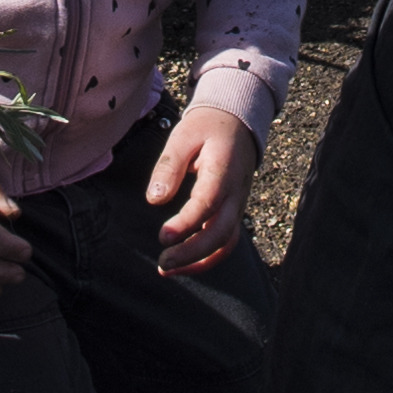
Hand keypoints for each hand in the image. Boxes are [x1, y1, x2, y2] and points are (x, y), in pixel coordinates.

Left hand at [146, 104, 257, 275]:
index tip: (163, 237)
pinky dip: (207, 258)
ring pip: (226, 243)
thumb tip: (154, 200)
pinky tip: (183, 264)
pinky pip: (226, 242)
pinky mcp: (233, 213)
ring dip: (199, 262)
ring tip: (168, 270)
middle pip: (221, 232)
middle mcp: (235, 193)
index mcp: (223, 170)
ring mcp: (237, 205)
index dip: (186, 223)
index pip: (208, 203)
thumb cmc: (206, 128)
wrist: (238, 122)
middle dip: (192, 253)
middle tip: (163, 262)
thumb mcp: (183, 136)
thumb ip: (168, 166)